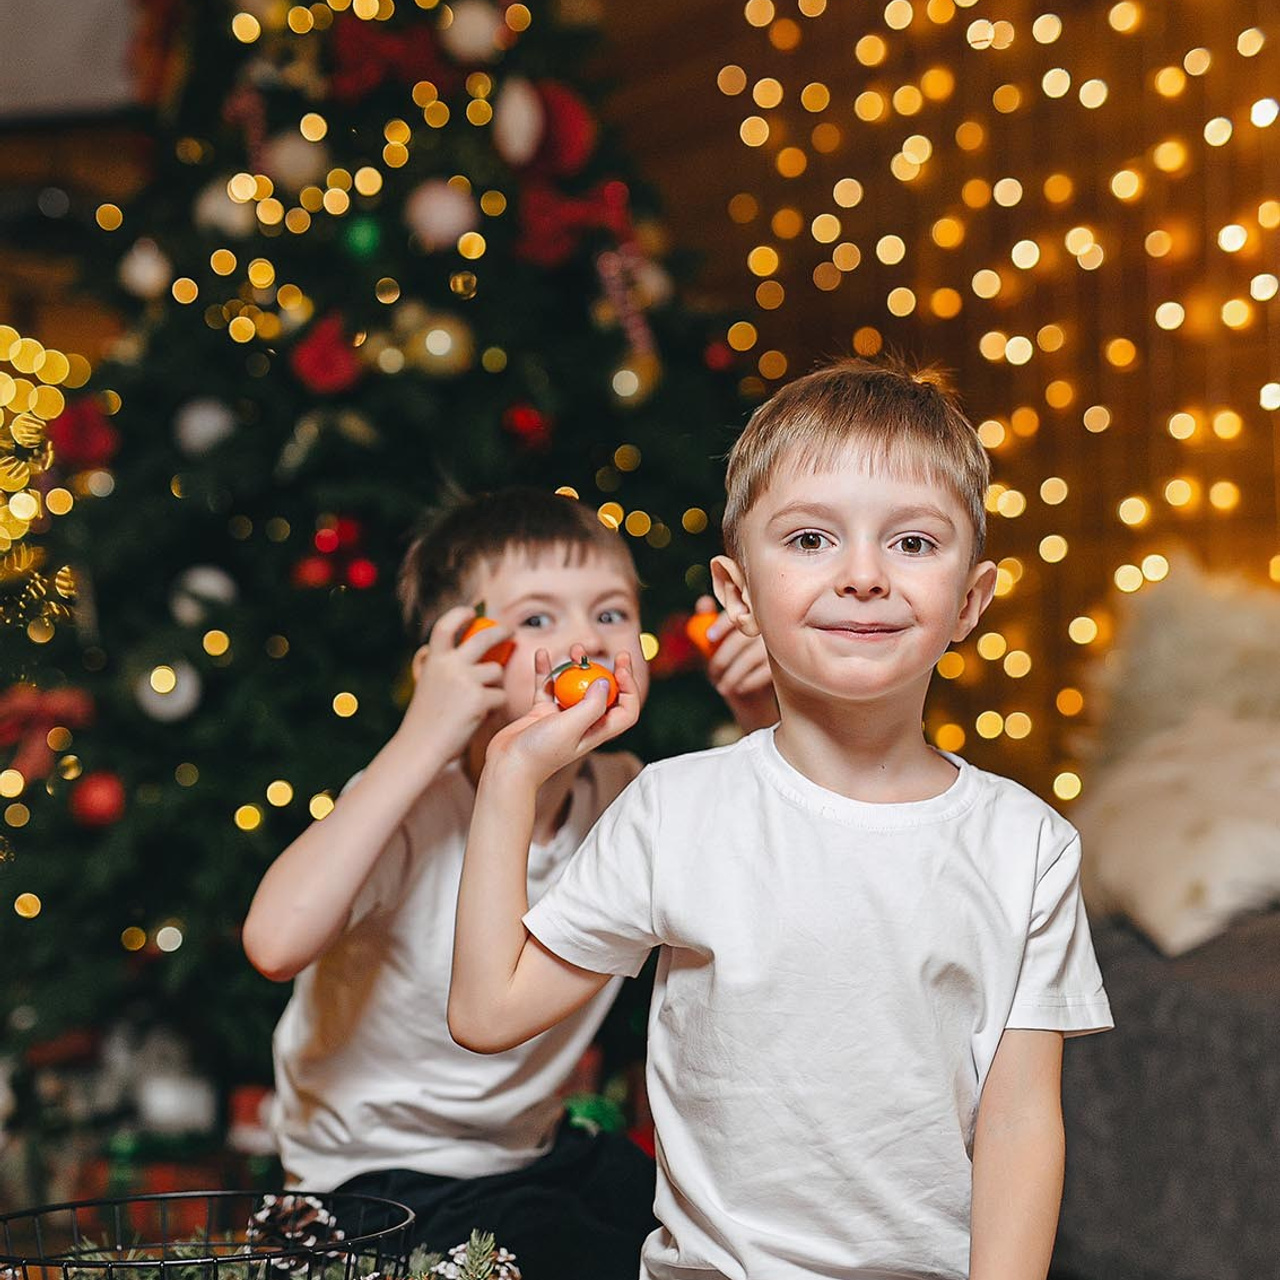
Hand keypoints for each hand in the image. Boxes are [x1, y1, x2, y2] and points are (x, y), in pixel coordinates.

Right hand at [396, 603, 512, 765]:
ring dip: (495, 685)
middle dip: (502, 631)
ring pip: (496, 671)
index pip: (446, 626)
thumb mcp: (426, 684)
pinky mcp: (479, 699)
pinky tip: (480, 717)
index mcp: (434, 660)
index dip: (459, 615)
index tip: (471, 612)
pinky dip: (494, 707)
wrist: (420, 747)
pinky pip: (500, 696)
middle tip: (510, 632)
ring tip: (480, 703)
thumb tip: (446, 647)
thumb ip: (438, 666)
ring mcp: (465, 681)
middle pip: (484, 637)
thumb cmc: (425, 719)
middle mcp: (449, 665)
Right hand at [484, 645, 640, 786]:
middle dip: (609, 671)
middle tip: (614, 653)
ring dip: (577, 667)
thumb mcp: (571, 727)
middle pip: (604, 694)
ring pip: (576, 686)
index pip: (626, 710)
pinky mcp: (542, 712)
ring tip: (574, 650)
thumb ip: (592, 705)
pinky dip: (546, 671)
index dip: (630, 689)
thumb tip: (605, 682)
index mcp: (597, 730)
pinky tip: (542, 655)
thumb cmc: (540, 753)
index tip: (621, 668)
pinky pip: (548, 686)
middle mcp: (583, 723)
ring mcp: (562, 717)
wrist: (508, 765)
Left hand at [695, 595, 777, 732]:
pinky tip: (739, 689)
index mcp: (753, 618)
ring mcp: (778, 647)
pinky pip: (762, 674)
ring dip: (731, 675)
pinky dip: (747, 682)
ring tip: (722, 687)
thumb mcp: (716, 643)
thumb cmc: (733, 661)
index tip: (710, 637)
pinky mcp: (785, 666)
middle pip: (740, 639)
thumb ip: (709, 621)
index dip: (722, 623)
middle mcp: (768, 629)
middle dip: (722, 659)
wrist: (757, 693)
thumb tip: (703, 602)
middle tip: (712, 674)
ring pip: (749, 659)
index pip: (738, 615)